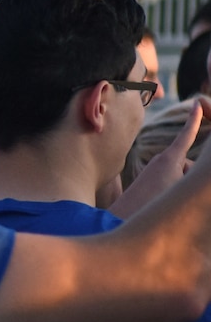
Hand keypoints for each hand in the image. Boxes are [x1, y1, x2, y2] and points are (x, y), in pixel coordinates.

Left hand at [114, 96, 209, 219]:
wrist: (122, 216)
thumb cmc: (152, 202)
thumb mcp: (179, 185)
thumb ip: (190, 172)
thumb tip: (189, 168)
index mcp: (169, 159)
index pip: (186, 136)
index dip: (194, 121)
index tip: (198, 105)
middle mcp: (161, 162)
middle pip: (189, 164)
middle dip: (191, 176)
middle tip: (172, 191)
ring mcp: (155, 172)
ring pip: (181, 176)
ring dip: (181, 187)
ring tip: (164, 198)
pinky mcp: (149, 182)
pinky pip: (169, 181)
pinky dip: (173, 188)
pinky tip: (167, 193)